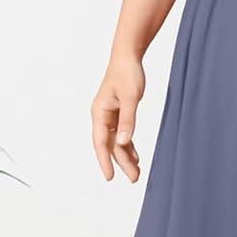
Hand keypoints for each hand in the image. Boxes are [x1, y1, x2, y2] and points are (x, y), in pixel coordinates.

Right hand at [92, 52, 144, 181]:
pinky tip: (135, 156)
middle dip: (121, 162)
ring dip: (126, 156)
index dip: (105, 161)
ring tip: (136, 172)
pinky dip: (128, 145)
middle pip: (110, 145)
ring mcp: (109, 115)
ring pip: (116, 141)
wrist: (127, 57)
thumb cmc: (127, 74)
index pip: (101, 142)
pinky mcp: (117, 112)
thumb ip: (128, 120)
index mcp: (100, 113)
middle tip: (134, 179)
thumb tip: (124, 142)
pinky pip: (121, 134)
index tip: (110, 177)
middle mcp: (102, 116)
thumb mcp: (131, 98)